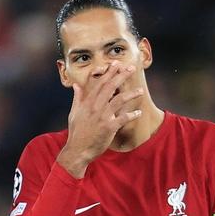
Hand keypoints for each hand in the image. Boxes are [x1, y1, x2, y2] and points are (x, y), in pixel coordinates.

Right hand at [57, 62, 143, 176]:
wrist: (77, 150)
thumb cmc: (76, 133)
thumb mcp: (74, 113)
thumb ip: (77, 98)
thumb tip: (76, 85)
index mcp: (87, 103)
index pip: (100, 84)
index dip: (109, 73)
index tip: (116, 64)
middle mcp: (95, 107)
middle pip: (111, 87)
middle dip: (121, 76)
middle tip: (131, 68)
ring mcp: (103, 117)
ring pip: (119, 100)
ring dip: (131, 94)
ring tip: (140, 90)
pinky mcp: (109, 127)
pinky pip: (123, 118)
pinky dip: (132, 115)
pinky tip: (138, 112)